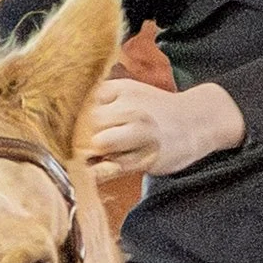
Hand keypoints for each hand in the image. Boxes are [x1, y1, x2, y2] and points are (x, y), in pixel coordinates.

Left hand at [85, 76, 244, 179]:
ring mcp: (140, 133)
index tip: (76, 129)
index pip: (83, 104)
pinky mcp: (146, 158)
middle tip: (90, 146)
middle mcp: (131, 108)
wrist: (197, 121)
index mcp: (122, 89)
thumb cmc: (157, 111)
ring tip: (102, 155)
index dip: (76, 120)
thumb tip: (65, 124)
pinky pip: (111, 168)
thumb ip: (101, 102)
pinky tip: (100, 170)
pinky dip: (99, 172)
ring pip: (99, 144)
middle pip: (88, 124)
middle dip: (84, 137)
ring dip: (95, 153)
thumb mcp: (131, 93)